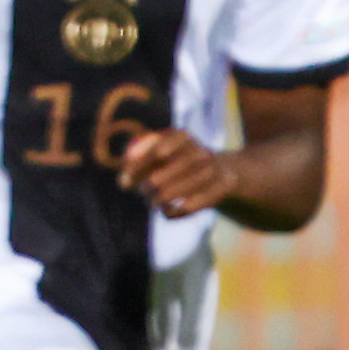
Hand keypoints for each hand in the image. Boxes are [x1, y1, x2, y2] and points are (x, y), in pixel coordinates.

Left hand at [115, 127, 236, 219]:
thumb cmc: (182, 161)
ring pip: (171, 194)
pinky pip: (188, 207)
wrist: (225, 170)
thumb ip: (141, 160)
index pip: (154, 153)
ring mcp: (212, 171)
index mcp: (183, 137)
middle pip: (160, 177)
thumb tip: (123, 181)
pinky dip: (172, 212)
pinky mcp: (220, 190)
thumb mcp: (165, 150)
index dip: (136, 169)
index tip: (123, 182)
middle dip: (145, 188)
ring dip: (156, 202)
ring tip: (152, 203)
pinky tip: (167, 210)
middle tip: (141, 193)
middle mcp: (199, 152)